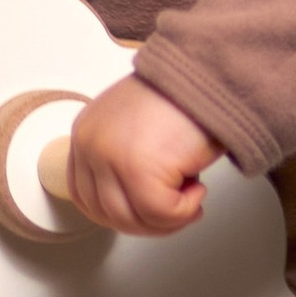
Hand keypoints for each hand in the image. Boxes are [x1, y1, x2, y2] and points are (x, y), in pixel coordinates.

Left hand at [65, 76, 220, 236]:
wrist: (210, 73)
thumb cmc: (185, 96)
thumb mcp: (135, 125)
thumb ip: (122, 157)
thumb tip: (131, 201)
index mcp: (86, 132)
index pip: (84, 196)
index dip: (120, 214)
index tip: (146, 215)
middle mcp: (91, 144)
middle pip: (108, 214)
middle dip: (148, 223)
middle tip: (177, 211)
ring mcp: (110, 157)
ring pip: (133, 219)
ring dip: (169, 218)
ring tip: (191, 195)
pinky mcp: (138, 170)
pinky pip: (161, 214)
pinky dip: (185, 210)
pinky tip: (198, 187)